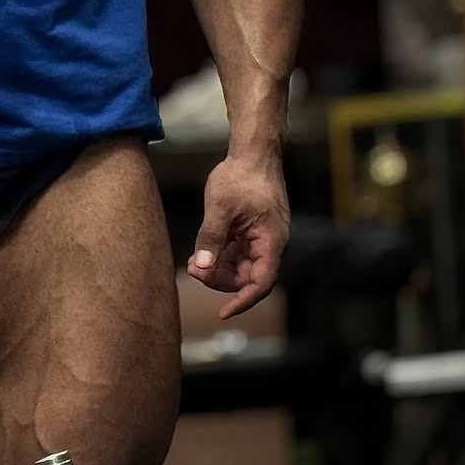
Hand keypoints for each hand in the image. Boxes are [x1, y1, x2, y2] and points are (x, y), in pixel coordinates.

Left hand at [186, 152, 289, 319]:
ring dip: (218, 269)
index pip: (261, 283)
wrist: (253, 152)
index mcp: (271, 241)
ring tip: (193, 262)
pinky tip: (200, 255)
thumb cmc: (241, 176)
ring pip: (241, 266)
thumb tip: (201, 268)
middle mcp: (271, 244)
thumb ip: (210, 239)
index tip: (222, 313)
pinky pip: (238, 253)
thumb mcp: (221, 208)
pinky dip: (220, 256)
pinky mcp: (253, 231)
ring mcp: (262, 238)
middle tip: (193, 270)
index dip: (242, 301)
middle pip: (248, 278)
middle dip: (221, 280)